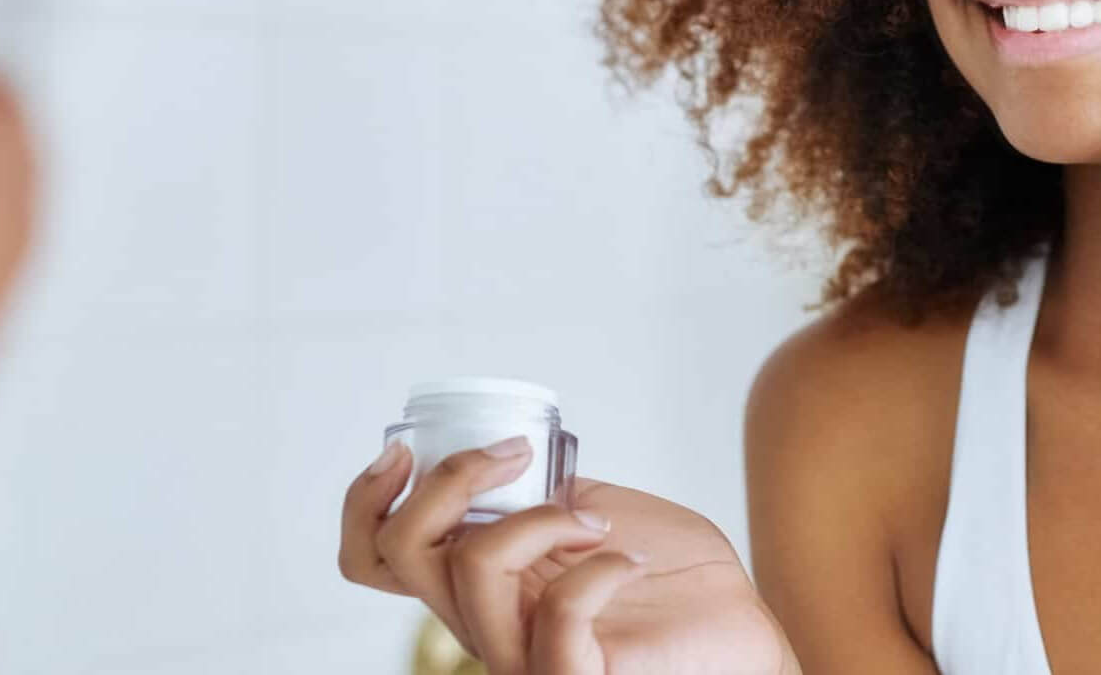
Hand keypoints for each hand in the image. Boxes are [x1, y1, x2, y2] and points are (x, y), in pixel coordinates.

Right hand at [339, 437, 791, 674]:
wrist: (736, 625)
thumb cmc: (669, 577)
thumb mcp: (585, 507)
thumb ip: (535, 489)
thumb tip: (504, 447)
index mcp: (477, 582)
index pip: (374, 558)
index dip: (364, 501)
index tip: (404, 447)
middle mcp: (485, 623)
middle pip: (403, 553)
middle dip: (453, 479)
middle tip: (516, 456)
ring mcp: (524, 656)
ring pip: (473, 571)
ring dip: (541, 519)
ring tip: (598, 523)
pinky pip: (558, 617)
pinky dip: (597, 568)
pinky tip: (628, 558)